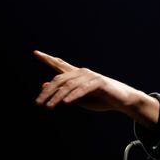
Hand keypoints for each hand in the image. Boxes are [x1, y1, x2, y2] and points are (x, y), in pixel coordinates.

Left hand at [33, 50, 159, 125]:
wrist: (124, 100)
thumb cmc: (102, 100)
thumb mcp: (80, 99)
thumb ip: (64, 92)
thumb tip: (44, 85)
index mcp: (77, 76)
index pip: (60, 65)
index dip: (48, 59)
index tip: (36, 53)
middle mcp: (82, 73)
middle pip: (60, 79)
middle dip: (48, 91)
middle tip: (38, 102)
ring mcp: (91, 76)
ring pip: (69, 86)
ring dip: (57, 97)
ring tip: (48, 106)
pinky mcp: (99, 83)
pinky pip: (82, 90)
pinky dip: (73, 96)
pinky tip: (65, 102)